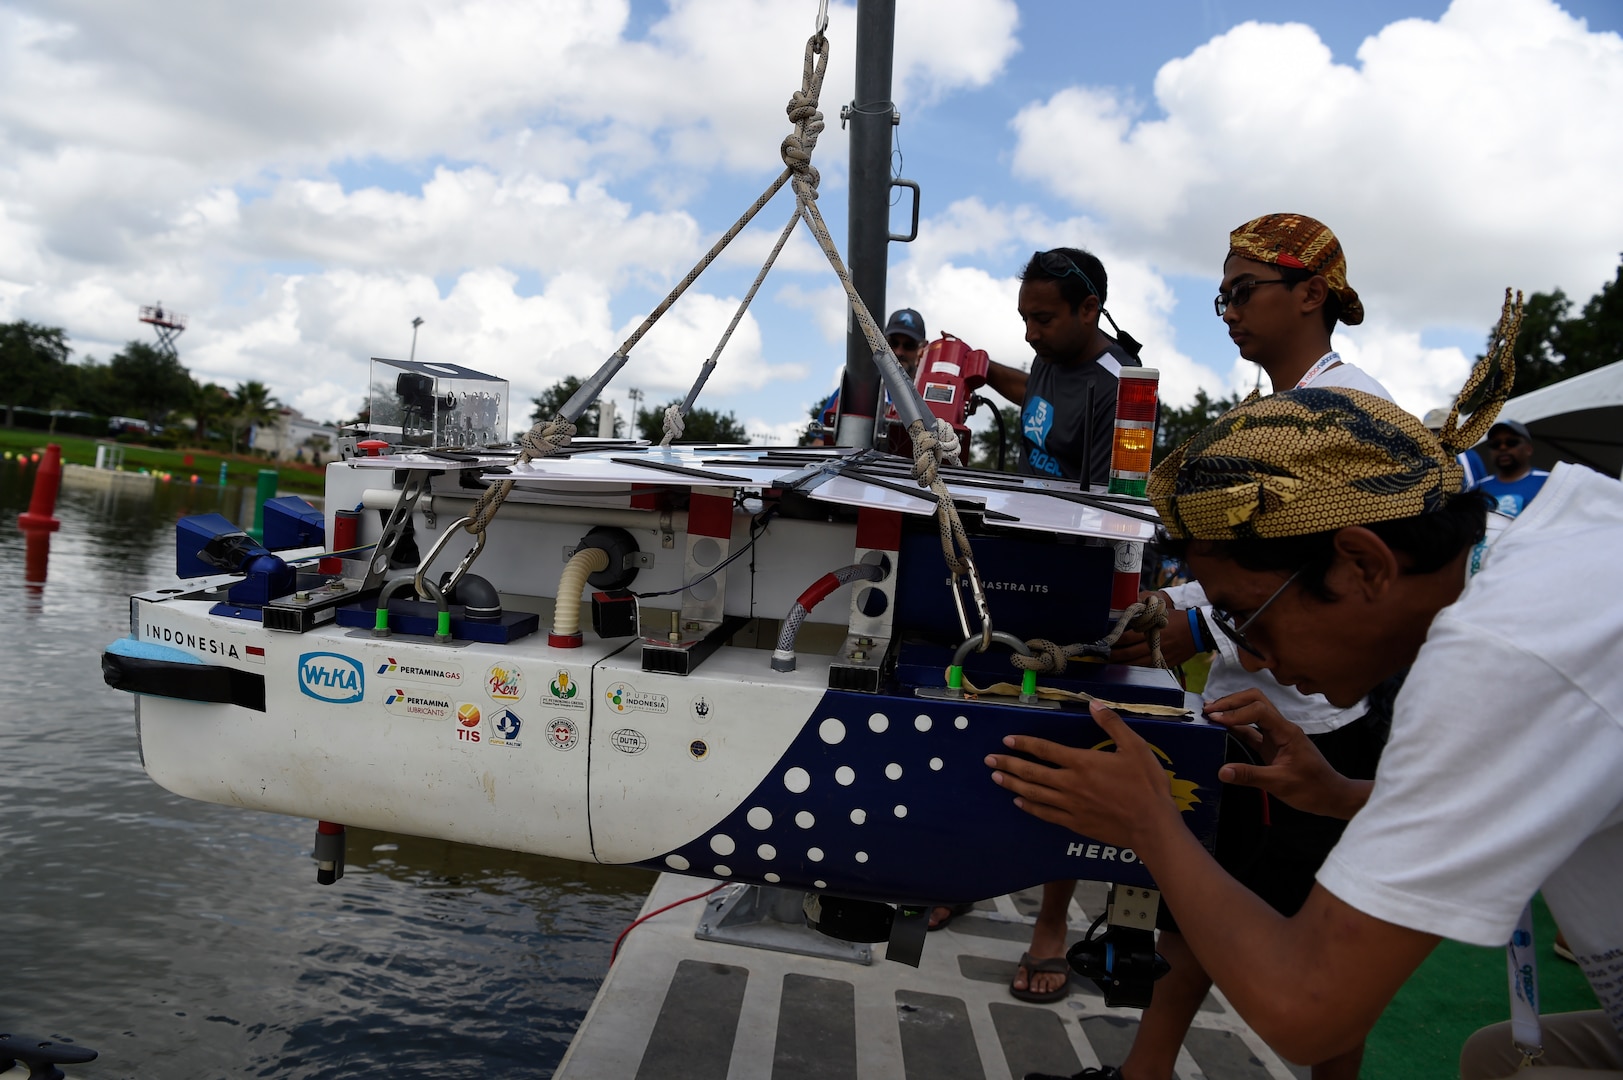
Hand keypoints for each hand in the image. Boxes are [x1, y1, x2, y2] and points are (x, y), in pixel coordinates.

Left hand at [986, 701, 1182, 848]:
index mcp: (1082, 763)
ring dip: (1013, 785)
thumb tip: (1094, 704)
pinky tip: (1020, 803)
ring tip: (996, 778)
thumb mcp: (1135, 748)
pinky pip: (1045, 814)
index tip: (1007, 740)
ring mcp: (1070, 806)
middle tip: (989, 760)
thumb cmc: (1146, 786)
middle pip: (1031, 772)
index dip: (1024, 744)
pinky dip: (1030, 807)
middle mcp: (1070, 784)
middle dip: (1008, 764)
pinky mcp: (1075, 823)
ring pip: (1033, 794)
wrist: (1152, 826)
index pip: (1045, 750)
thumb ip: (1112, 724)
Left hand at [1110, 590, 1195, 666]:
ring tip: (1110, 663)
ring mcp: (1159, 655)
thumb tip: (1127, 603)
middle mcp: (1153, 643)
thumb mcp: (1160, 609)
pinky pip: (1146, 669)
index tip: (1105, 640)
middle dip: (1113, 655)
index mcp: (1150, 628)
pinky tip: (1127, 669)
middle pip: (1127, 653)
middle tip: (1102, 655)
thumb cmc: (1177, 618)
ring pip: (1135, 664)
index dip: (1114, 640)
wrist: (1199, 630)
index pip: (1126, 637)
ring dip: (1121, 664)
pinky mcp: (1164, 663)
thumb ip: (1144, 608)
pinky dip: (1135, 670)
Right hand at [1206, 690, 1367, 819]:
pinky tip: (1222, 729)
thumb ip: (1250, 776)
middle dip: (1232, 701)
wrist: (1331, 796)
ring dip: (1233, 710)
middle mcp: (1282, 728)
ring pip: (1253, 712)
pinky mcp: (1273, 745)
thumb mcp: (1279, 784)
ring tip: (1210, 714)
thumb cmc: (1312, 789)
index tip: (1215, 720)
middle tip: (1209, 709)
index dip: (1235, 712)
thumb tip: (1222, 771)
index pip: (1258, 710)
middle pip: (1256, 700)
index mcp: (1287, 732)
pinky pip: (1252, 730)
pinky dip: (1236, 726)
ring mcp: (1277, 735)